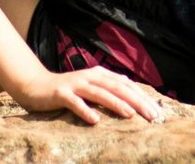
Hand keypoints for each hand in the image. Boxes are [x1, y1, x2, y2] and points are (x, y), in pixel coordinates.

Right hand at [11, 66, 165, 124]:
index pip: (126, 85)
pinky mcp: (62, 94)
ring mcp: (76, 84)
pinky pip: (75, 103)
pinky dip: (86, 111)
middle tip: (152, 116)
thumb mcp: (90, 89)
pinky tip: (95, 121)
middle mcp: (90, 76)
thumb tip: (133, 101)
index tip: (157, 112)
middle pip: (117, 88)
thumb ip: (108, 91)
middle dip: (136, 101)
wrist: (36, 86)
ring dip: (116, 104)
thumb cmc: (68, 92)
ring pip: (100, 93)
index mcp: (100, 75)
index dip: (143, 97)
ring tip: (130, 115)